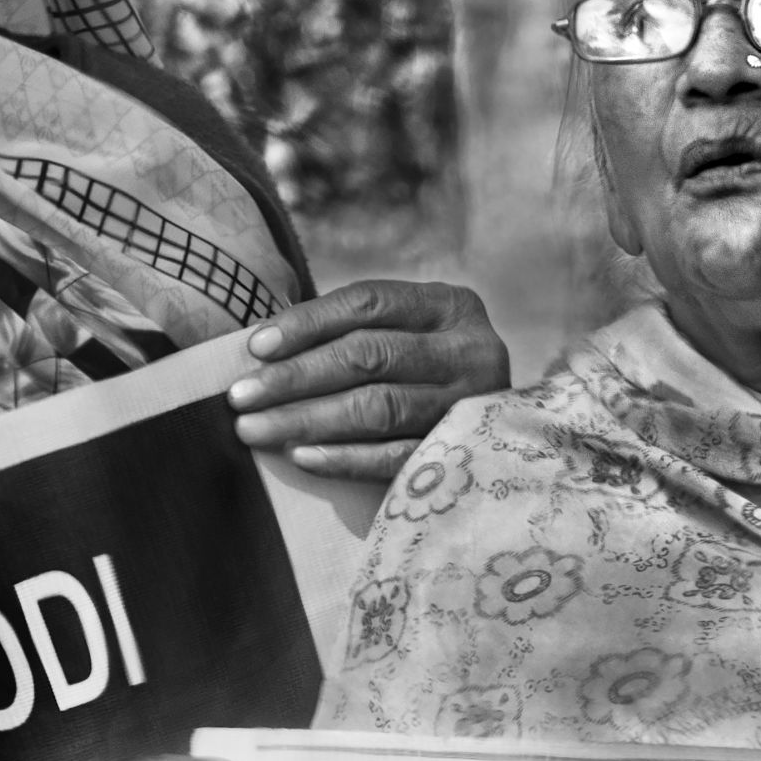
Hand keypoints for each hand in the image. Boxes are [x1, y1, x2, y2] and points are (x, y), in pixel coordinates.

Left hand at [230, 278, 513, 480]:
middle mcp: (472, 349)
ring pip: (378, 407)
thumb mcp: (409, 333)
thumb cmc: (431, 371)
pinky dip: (346, 458)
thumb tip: (260, 349)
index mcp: (452, 305)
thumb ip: (355, 330)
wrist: (521, 435)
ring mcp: (473, 403)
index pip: (369, 303)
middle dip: (295, 377)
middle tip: (239, 398)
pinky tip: (302, 457)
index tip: (255, 347)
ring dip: (308, 419)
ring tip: (255, 430)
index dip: (307, 323)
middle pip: (369, 356)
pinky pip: (397, 457)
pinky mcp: (467, 453)